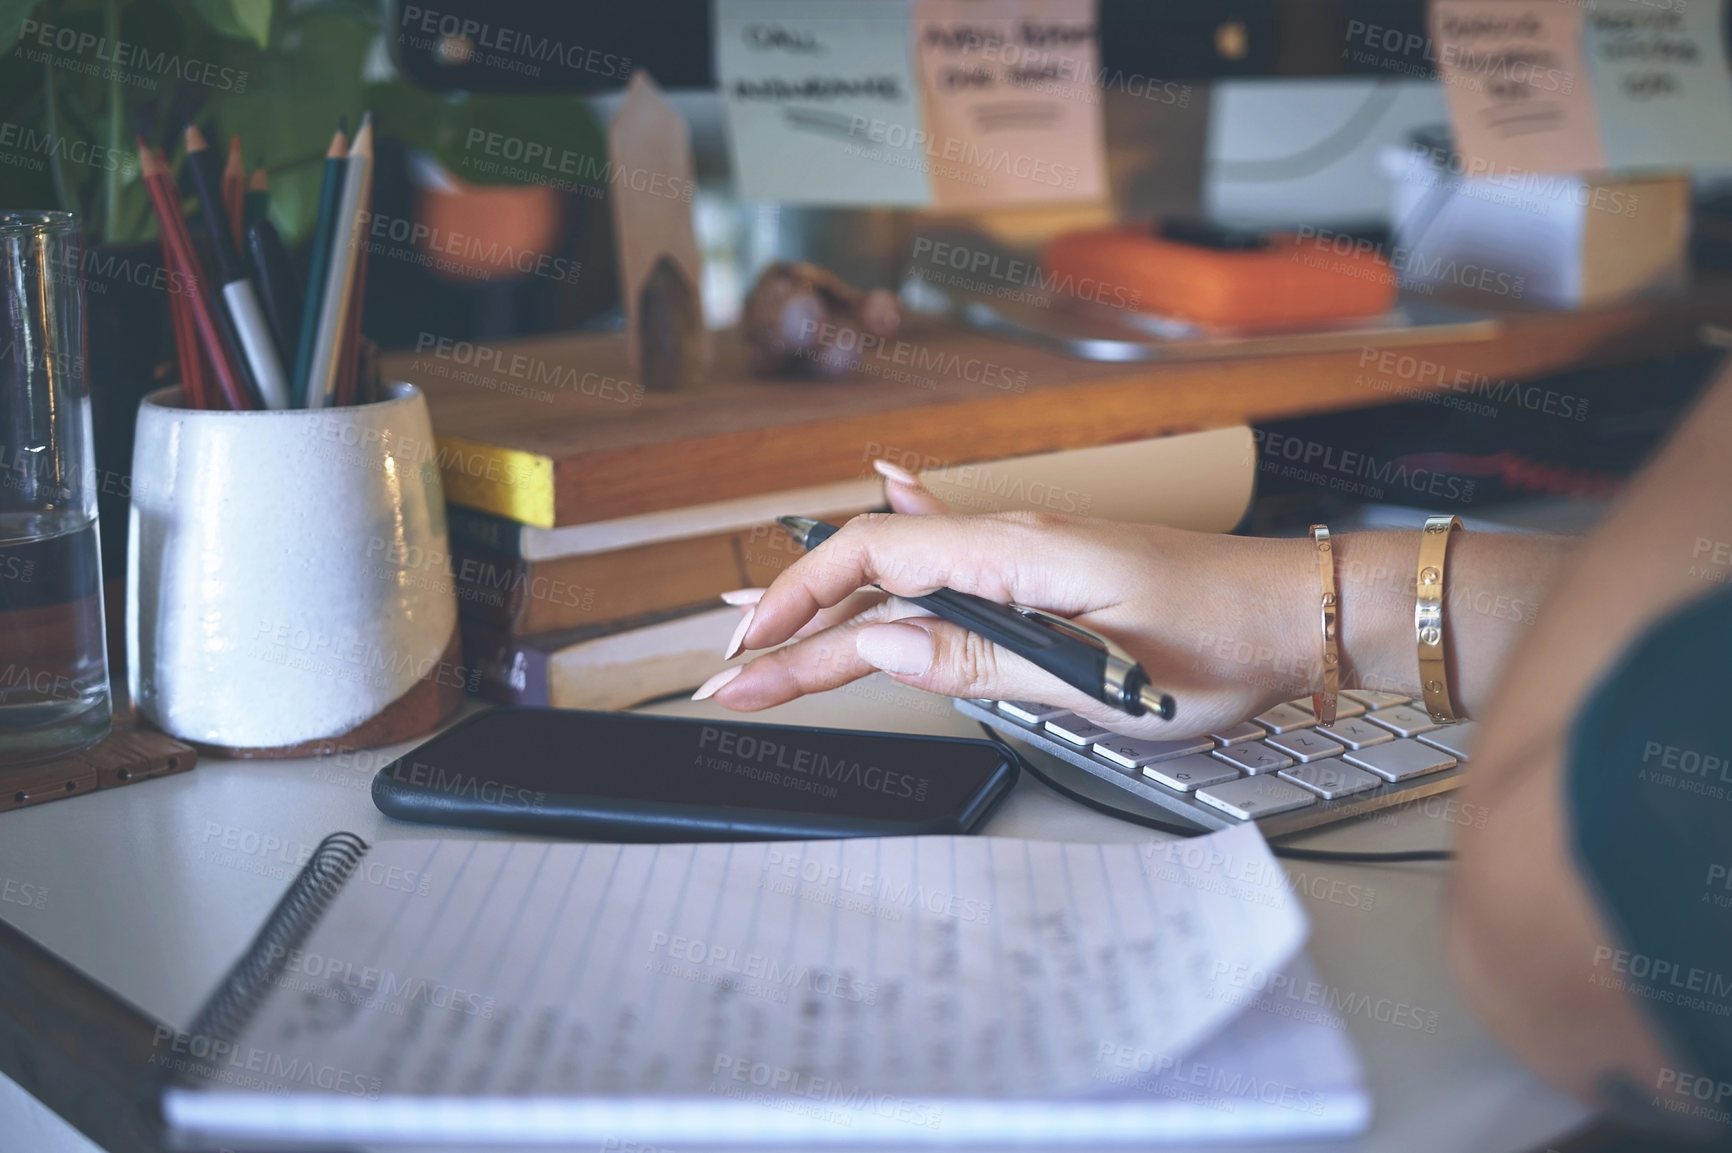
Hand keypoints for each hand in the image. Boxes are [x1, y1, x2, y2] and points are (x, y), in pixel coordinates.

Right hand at [701, 466, 1320, 739]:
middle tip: (730, 681)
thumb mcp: (1102, 674)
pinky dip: (902, 540)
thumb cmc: (1219, 643)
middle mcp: (1008, 543)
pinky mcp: (1044, 575)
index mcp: (1015, 554)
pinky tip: (882, 490)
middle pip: (874, 578)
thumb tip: (880, 643)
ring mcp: (1024, 556)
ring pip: (904, 577)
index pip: (872, 562)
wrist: (1294, 612)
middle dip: (793, 629)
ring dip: (830, 609)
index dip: (797, 604)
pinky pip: (952, 552)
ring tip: (763, 633)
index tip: (747, 652)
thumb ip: (981, 655)